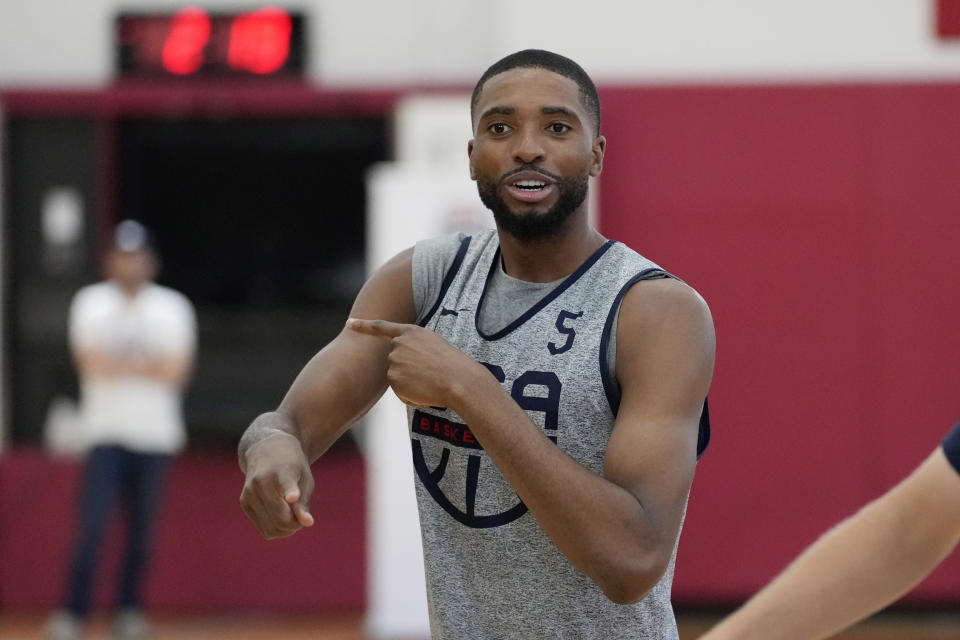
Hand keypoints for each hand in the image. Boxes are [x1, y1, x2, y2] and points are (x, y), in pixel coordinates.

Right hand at [239, 432, 314, 538]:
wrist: (267, 450)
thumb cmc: (293, 467)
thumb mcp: (304, 479)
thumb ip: (304, 503)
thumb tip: (307, 523)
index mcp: (282, 470)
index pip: (286, 483)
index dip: (290, 491)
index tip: (293, 497)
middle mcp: (261, 481)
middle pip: (281, 518)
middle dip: (295, 524)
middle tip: (303, 516)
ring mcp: (249, 492)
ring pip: (272, 528)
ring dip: (287, 529)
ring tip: (294, 515)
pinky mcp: (244, 502)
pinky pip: (265, 529)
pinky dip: (277, 529)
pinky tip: (283, 517)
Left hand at [346, 318, 478, 408]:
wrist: (458, 379)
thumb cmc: (452, 364)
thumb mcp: (434, 346)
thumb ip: (414, 349)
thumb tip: (403, 366)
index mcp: (410, 331)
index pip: (381, 327)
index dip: (363, 325)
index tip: (349, 323)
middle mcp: (398, 345)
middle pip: (394, 360)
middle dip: (408, 369)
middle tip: (430, 373)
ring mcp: (394, 362)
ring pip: (397, 377)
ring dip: (411, 383)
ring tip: (431, 381)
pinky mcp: (394, 379)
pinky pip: (401, 392)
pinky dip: (412, 395)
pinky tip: (426, 391)